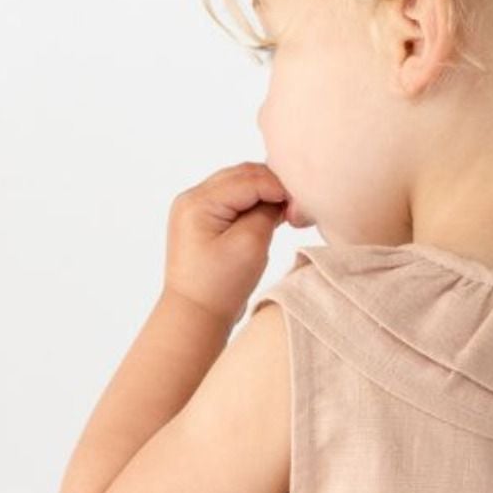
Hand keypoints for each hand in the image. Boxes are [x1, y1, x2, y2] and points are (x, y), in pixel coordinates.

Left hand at [162, 161, 291, 323]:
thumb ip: (267, 213)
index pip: (247, 179)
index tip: (301, 202)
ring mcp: (194, 209)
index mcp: (198, 202)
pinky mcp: (201, 221)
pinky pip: (231, 201)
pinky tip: (270, 215)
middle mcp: (191, 198)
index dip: (278, 186)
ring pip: (237, 186)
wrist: (195, 316)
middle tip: (296, 205)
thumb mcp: (250, 245)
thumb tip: (279, 197)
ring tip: (285, 211)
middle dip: (271, 185)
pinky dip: (252, 204)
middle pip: (241, 176)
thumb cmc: (220, 287)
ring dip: (263, 193)